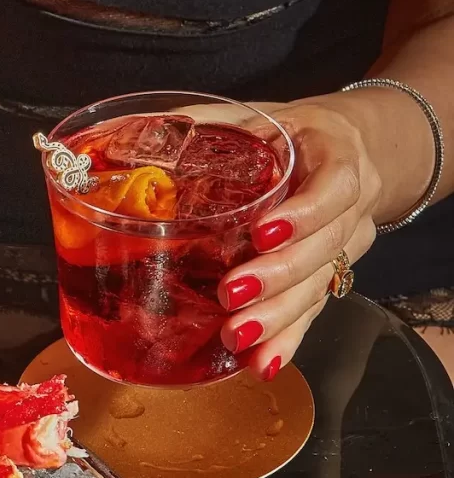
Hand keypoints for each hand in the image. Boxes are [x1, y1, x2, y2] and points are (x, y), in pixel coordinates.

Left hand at [214, 93, 392, 376]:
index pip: (333, 188)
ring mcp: (345, 244)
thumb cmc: (292, 131)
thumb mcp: (257, 114)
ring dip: (279, 318)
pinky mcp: (331, 274)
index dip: (304, 215)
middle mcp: (349, 206)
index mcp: (335, 155)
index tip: (263, 232)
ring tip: (239, 337)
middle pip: (324, 249)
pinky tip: (263, 363)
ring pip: (320, 286)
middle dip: (277, 277)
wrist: (349, 147)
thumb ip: (205, 123)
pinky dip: (288, 339)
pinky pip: (314, 310)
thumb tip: (128, 133)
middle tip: (231, 296)